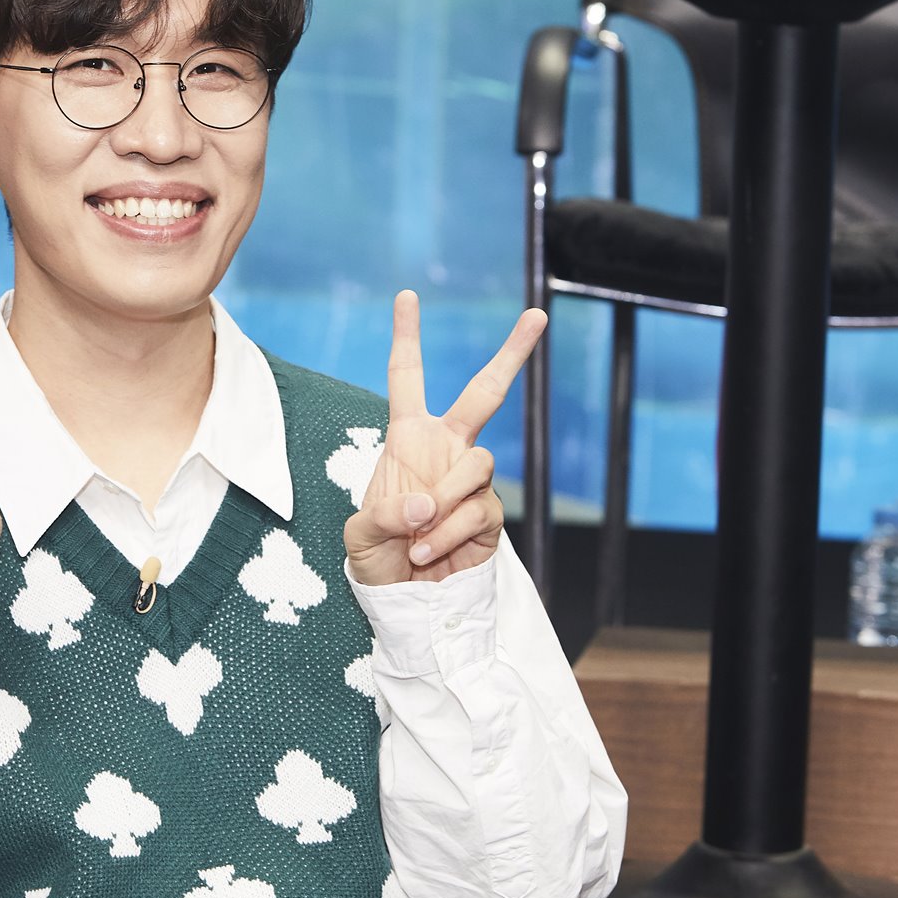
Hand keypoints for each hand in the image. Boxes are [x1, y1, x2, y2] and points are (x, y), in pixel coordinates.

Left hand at [343, 291, 545, 590]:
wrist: (406, 601)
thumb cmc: (378, 559)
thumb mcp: (360, 533)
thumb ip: (384, 512)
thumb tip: (427, 502)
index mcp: (409, 438)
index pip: (407, 379)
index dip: (406, 338)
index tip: (407, 296)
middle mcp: (447, 449)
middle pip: (486, 392)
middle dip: (512, 353)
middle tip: (537, 315)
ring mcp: (472, 481)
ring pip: (477, 465)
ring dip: (443, 502)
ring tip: (416, 537)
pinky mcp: (490, 515)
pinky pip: (478, 510)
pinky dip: (448, 534)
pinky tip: (428, 553)